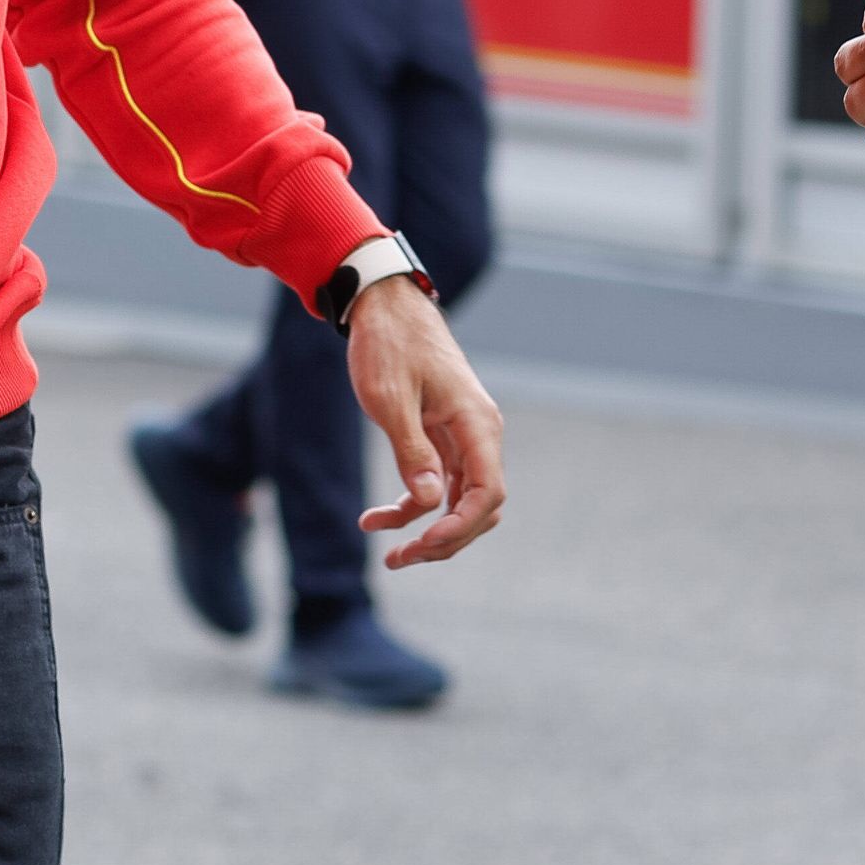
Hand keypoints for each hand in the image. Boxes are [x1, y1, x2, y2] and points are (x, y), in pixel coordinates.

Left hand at [343, 276, 503, 566]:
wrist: (384, 305)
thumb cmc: (387, 344)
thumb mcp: (389, 398)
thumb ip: (411, 450)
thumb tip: (427, 503)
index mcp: (476, 424)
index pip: (487, 493)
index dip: (460, 527)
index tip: (422, 544)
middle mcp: (478, 433)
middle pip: (478, 505)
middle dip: (445, 539)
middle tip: (401, 559)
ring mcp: (462, 436)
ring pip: (458, 499)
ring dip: (428, 529)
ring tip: (390, 555)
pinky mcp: (442, 436)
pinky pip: (438, 483)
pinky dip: (413, 504)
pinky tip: (377, 518)